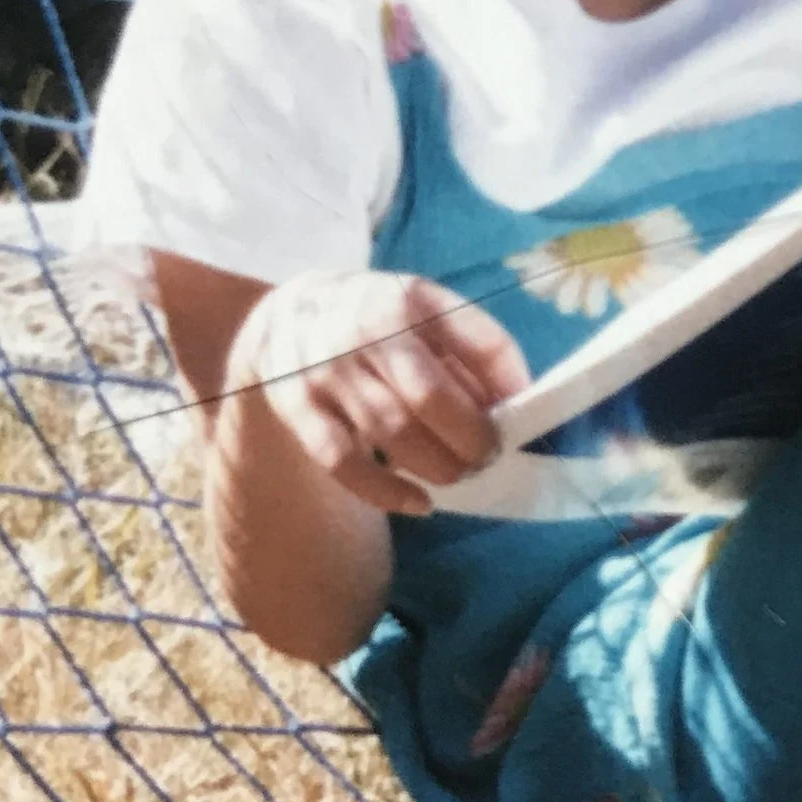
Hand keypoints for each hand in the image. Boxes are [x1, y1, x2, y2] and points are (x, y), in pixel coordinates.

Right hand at [225, 269, 527, 514]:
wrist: (281, 316)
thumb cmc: (375, 318)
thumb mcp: (425, 310)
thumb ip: (470, 347)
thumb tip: (517, 401)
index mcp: (412, 299)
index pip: (478, 342)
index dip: (508, 385)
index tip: (519, 416)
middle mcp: (368, 330)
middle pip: (430, 396)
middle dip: (471, 439)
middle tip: (486, 457)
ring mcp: (328, 371)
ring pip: (392, 433)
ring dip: (438, 466)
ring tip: (458, 474)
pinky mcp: (297, 409)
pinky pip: (344, 462)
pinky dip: (386, 491)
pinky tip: (419, 502)